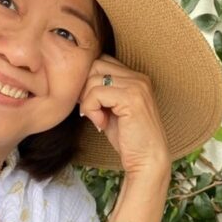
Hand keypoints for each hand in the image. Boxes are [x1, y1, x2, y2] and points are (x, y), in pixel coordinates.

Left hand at [78, 55, 170, 176]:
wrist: (147, 159)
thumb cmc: (127, 137)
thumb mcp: (110, 109)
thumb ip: (99, 91)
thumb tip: (75, 82)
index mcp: (135, 77)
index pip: (100, 61)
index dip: (88, 80)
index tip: (89, 103)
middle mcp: (138, 77)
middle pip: (94, 66)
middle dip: (85, 88)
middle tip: (90, 110)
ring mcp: (137, 86)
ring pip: (92, 79)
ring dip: (87, 102)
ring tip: (98, 119)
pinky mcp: (131, 98)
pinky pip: (96, 94)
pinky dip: (91, 109)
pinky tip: (101, 123)